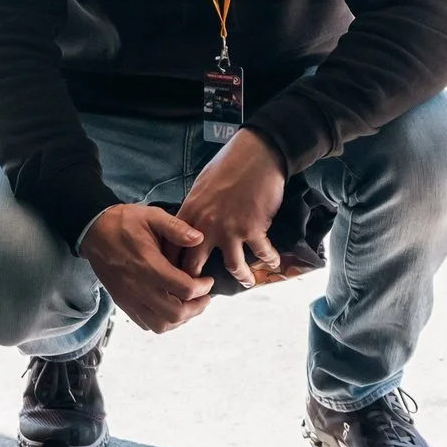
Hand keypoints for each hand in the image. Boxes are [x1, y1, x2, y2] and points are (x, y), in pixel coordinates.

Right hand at [80, 204, 213, 332]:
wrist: (94, 231)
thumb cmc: (124, 222)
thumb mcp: (152, 216)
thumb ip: (176, 228)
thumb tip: (199, 239)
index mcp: (148, 265)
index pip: (184, 289)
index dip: (203, 288)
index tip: (209, 280)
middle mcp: (138, 287)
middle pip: (175, 313)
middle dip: (196, 307)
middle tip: (204, 297)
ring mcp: (129, 298)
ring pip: (161, 325)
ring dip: (180, 319)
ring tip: (190, 305)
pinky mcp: (123, 303)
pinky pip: (146, 324)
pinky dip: (163, 322)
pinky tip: (170, 308)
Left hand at [173, 129, 285, 284]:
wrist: (256, 155)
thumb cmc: (228, 165)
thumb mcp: (201, 187)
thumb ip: (195, 212)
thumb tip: (192, 229)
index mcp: (189, 214)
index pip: (172, 249)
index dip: (173, 267)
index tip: (177, 278)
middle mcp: (205, 226)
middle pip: (195, 265)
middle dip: (199, 282)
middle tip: (205, 291)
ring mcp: (229, 230)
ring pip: (233, 267)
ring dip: (241, 277)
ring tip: (246, 282)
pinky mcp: (253, 229)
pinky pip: (262, 254)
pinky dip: (270, 260)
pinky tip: (273, 263)